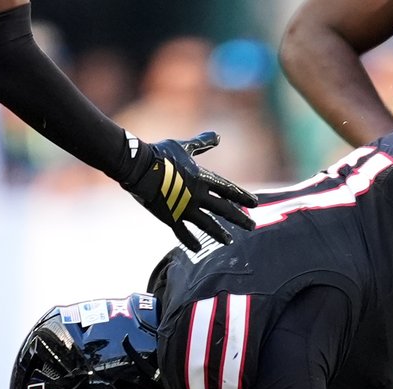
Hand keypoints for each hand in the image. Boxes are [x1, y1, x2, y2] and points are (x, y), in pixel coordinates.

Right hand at [120, 131, 258, 250]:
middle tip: (252, 226)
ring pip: (208, 224)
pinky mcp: (170, 217)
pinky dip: (190, 241)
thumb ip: (202, 143)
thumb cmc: (160, 153)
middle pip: (224, 209)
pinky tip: (198, 248)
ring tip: (229, 241)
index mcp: (202, 178)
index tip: (255, 203)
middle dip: (240, 218)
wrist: (137, 166)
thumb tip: (218, 136)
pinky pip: (183, 232)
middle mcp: (198, 195)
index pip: (228, 189)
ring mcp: (185, 208)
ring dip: (219, 233)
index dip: (242, 196)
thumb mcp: (184, 146)